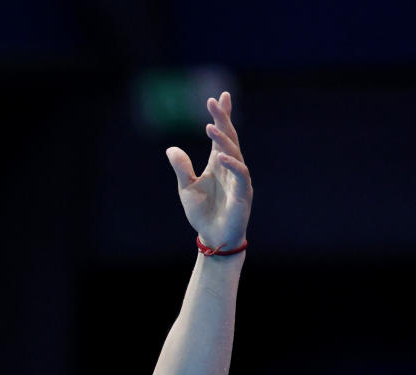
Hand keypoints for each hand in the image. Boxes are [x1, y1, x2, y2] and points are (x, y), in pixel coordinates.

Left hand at [166, 92, 252, 251]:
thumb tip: (171, 149)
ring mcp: (239, 178)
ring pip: (234, 152)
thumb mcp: (186, 187)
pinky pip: (240, 175)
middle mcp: (231, 166)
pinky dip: (231, 164)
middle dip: (223, 119)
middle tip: (215, 102)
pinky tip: (221, 155)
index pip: (221, 135)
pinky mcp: (244, 192)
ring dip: (223, 139)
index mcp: (218, 163)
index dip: (221, 116)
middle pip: (229, 137)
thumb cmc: (202, 212)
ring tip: (209, 126)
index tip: (218, 97)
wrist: (212, 236)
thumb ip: (181, 168)